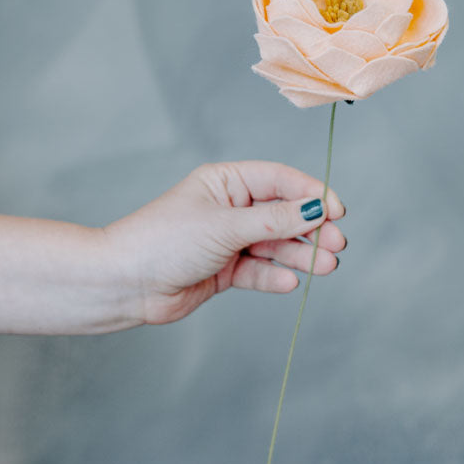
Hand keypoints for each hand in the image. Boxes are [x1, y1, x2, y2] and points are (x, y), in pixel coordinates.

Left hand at [103, 161, 346, 324]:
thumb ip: (273, 220)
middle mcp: (230, 208)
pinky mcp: (225, 270)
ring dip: (301, 255)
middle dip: (311, 229)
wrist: (126, 283)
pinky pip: (258, 270)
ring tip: (326, 267)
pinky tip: (289, 283)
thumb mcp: (225, 225)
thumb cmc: (166, 240)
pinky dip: (274, 276)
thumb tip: (315, 209)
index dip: (311, 193)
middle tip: (337, 244)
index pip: (280, 180)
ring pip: (275, 244)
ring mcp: (229, 240)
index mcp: (227, 182)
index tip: (337, 210)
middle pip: (283, 214)